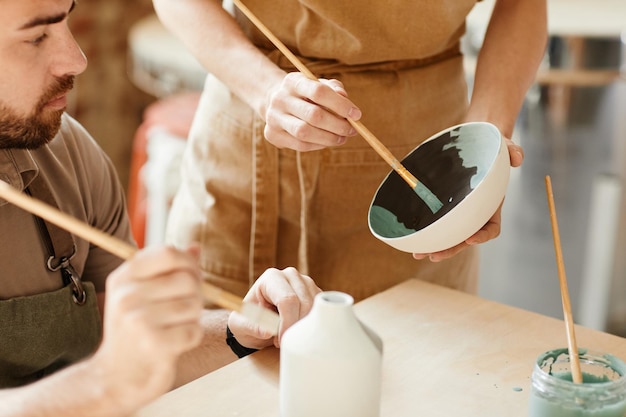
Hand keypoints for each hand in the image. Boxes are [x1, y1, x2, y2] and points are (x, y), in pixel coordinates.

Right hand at [90, 246, 203, 407]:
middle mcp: (127, 295)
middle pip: (187, 279)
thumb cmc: (135, 330)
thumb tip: (196, 248)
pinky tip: (174, 343)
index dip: (189, 263)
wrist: (116, 377)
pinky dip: (191, 338)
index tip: (191, 276)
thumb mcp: (142, 294)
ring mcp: (138, 319)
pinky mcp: (153, 343)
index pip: (169, 253)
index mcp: (124, 276)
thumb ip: (169, 269)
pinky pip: (193, 331)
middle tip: (180, 310)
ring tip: (173, 327)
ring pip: (194, 305)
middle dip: (194, 294)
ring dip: (192, 318)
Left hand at [227, 267, 320, 348]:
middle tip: (281, 341)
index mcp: (271, 278)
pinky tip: (297, 330)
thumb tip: (267, 331)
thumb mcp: (240, 326)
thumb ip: (250, 327)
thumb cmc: (249, 321)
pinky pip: (322, 313)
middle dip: (295, 327)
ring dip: (303, 327)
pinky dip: (312, 326)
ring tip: (286, 335)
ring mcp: (307, 283)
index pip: (287, 299)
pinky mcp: (317, 295)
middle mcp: (291, 275)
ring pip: (315, 309)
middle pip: (305, 304)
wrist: (258, 321)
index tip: (280, 341)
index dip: (286, 323)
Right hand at [263, 72, 361, 151]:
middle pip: (313, 115)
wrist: (276, 103)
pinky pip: (300, 145)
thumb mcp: (318, 84)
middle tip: (352, 130)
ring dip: (329, 138)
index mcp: (293, 81)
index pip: (318, 91)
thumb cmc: (305, 94)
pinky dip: (318, 145)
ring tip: (342, 138)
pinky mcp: (272, 135)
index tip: (357, 115)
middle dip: (337, 125)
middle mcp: (280, 99)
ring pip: (305, 133)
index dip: (340, 104)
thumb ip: (333, 89)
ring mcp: (273, 118)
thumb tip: (345, 98)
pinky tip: (327, 141)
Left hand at [411, 133, 521, 261]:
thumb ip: (513, 151)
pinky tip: (414, 238)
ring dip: (435, 246)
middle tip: (433, 255)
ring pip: (450, 236)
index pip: (491, 228)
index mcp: (491, 206)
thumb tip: (517, 158)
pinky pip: (438, 224)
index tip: (471, 238)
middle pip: (465, 239)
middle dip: (450, 249)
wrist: (476, 144)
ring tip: (418, 254)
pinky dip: (428, 232)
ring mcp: (460, 212)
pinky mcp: (445, 207)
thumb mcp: (504, 147)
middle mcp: (476, 214)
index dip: (482, 236)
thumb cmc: (492, 148)